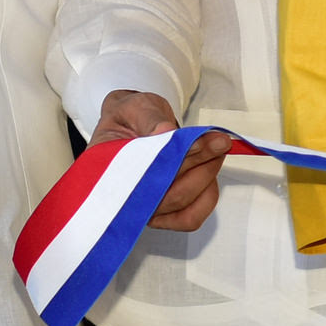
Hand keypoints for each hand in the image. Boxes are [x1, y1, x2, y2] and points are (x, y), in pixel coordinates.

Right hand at [89, 90, 231, 230]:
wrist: (136, 124)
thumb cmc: (131, 118)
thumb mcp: (135, 107)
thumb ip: (149, 118)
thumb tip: (165, 132)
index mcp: (107, 171)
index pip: (142, 176)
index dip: (173, 161)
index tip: (198, 141)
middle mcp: (125, 198)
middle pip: (168, 193)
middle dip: (199, 163)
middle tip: (218, 140)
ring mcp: (146, 209)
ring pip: (183, 205)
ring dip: (207, 176)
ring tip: (216, 148)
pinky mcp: (166, 214)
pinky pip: (191, 217)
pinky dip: (207, 195)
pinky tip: (210, 170)